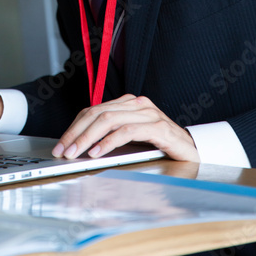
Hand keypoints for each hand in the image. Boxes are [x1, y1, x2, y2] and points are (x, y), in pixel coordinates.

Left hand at [52, 93, 199, 161]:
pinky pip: (127, 131)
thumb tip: (81, 146)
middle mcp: (136, 104)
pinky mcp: (158, 126)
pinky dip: (109, 142)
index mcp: (128, 103)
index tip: (61, 143)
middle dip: (76, 132)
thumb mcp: (132, 140)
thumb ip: (112, 136)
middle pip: (97, 113)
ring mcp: (148, 113)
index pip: (93, 110)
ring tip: (76, 152)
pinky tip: (98, 152)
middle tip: (63, 150)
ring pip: (108, 120)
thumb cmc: (161, 147)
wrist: (195, 151)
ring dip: (88, 137)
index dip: (74, 126)